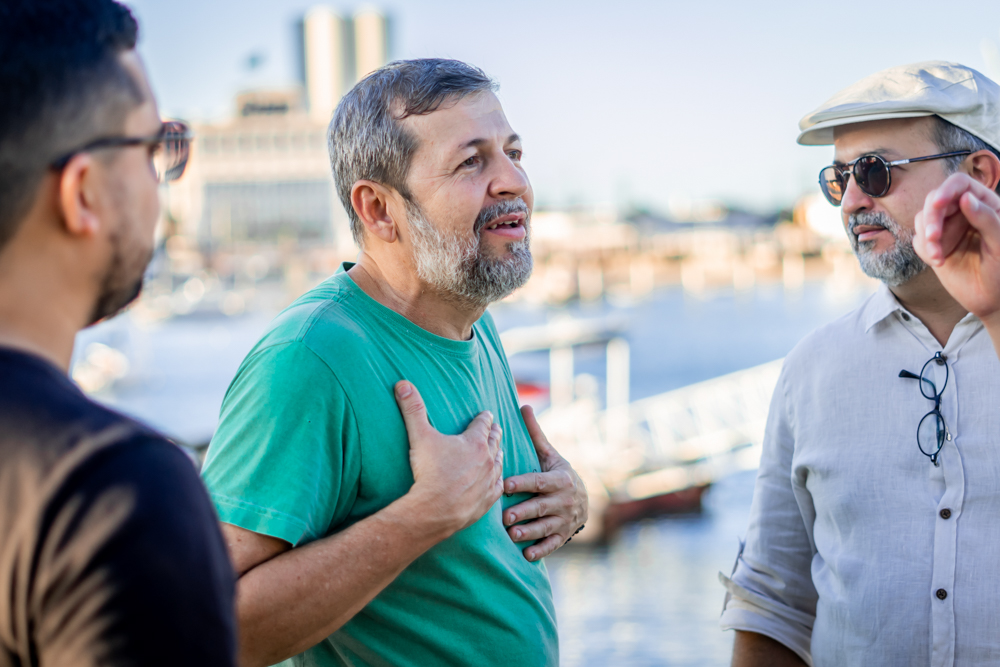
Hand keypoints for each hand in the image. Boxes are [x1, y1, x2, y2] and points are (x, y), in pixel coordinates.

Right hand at [394, 380, 503, 537]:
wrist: (434, 510)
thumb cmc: (429, 472)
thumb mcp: (419, 436)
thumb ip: (413, 409)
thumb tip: (402, 383)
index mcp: (474, 442)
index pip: (483, 424)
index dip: (485, 417)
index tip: (487, 413)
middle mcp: (487, 459)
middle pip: (495, 441)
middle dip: (495, 433)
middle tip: (496, 428)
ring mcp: (489, 480)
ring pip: (499, 463)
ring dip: (499, 454)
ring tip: (499, 450)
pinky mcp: (487, 500)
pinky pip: (498, 487)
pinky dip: (499, 481)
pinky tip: (498, 481)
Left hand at [502, 405, 587, 561]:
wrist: (584, 500)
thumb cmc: (557, 474)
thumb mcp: (550, 455)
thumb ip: (535, 435)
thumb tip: (523, 406)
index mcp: (560, 479)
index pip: (539, 481)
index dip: (523, 483)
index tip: (505, 485)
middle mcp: (564, 501)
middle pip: (542, 507)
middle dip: (524, 512)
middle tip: (505, 516)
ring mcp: (564, 520)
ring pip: (546, 527)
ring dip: (529, 532)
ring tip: (512, 534)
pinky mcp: (563, 536)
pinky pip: (553, 545)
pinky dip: (541, 550)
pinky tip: (527, 554)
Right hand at [913, 173, 999, 324]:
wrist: (991, 298)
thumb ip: (987, 219)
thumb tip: (966, 198)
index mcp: (984, 204)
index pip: (960, 184)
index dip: (947, 189)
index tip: (938, 202)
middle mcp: (962, 211)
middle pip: (935, 200)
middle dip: (931, 219)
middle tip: (933, 237)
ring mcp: (946, 227)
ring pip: (922, 219)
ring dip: (926, 238)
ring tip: (938, 258)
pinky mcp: (934, 244)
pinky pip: (918, 240)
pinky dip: (925, 250)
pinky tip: (939, 262)